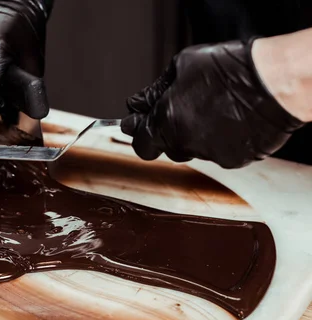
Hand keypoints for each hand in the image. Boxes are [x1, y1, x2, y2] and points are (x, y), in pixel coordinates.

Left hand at [121, 39, 303, 168]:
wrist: (273, 83)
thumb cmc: (230, 70)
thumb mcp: (181, 66)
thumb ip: (155, 91)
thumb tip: (138, 102)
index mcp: (166, 122)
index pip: (141, 144)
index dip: (141, 133)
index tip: (141, 124)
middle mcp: (185, 144)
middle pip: (167, 147)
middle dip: (169, 131)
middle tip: (184, 109)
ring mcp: (210, 155)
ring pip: (194, 150)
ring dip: (196, 134)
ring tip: (215, 108)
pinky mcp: (234, 160)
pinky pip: (219, 152)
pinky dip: (221, 140)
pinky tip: (231, 119)